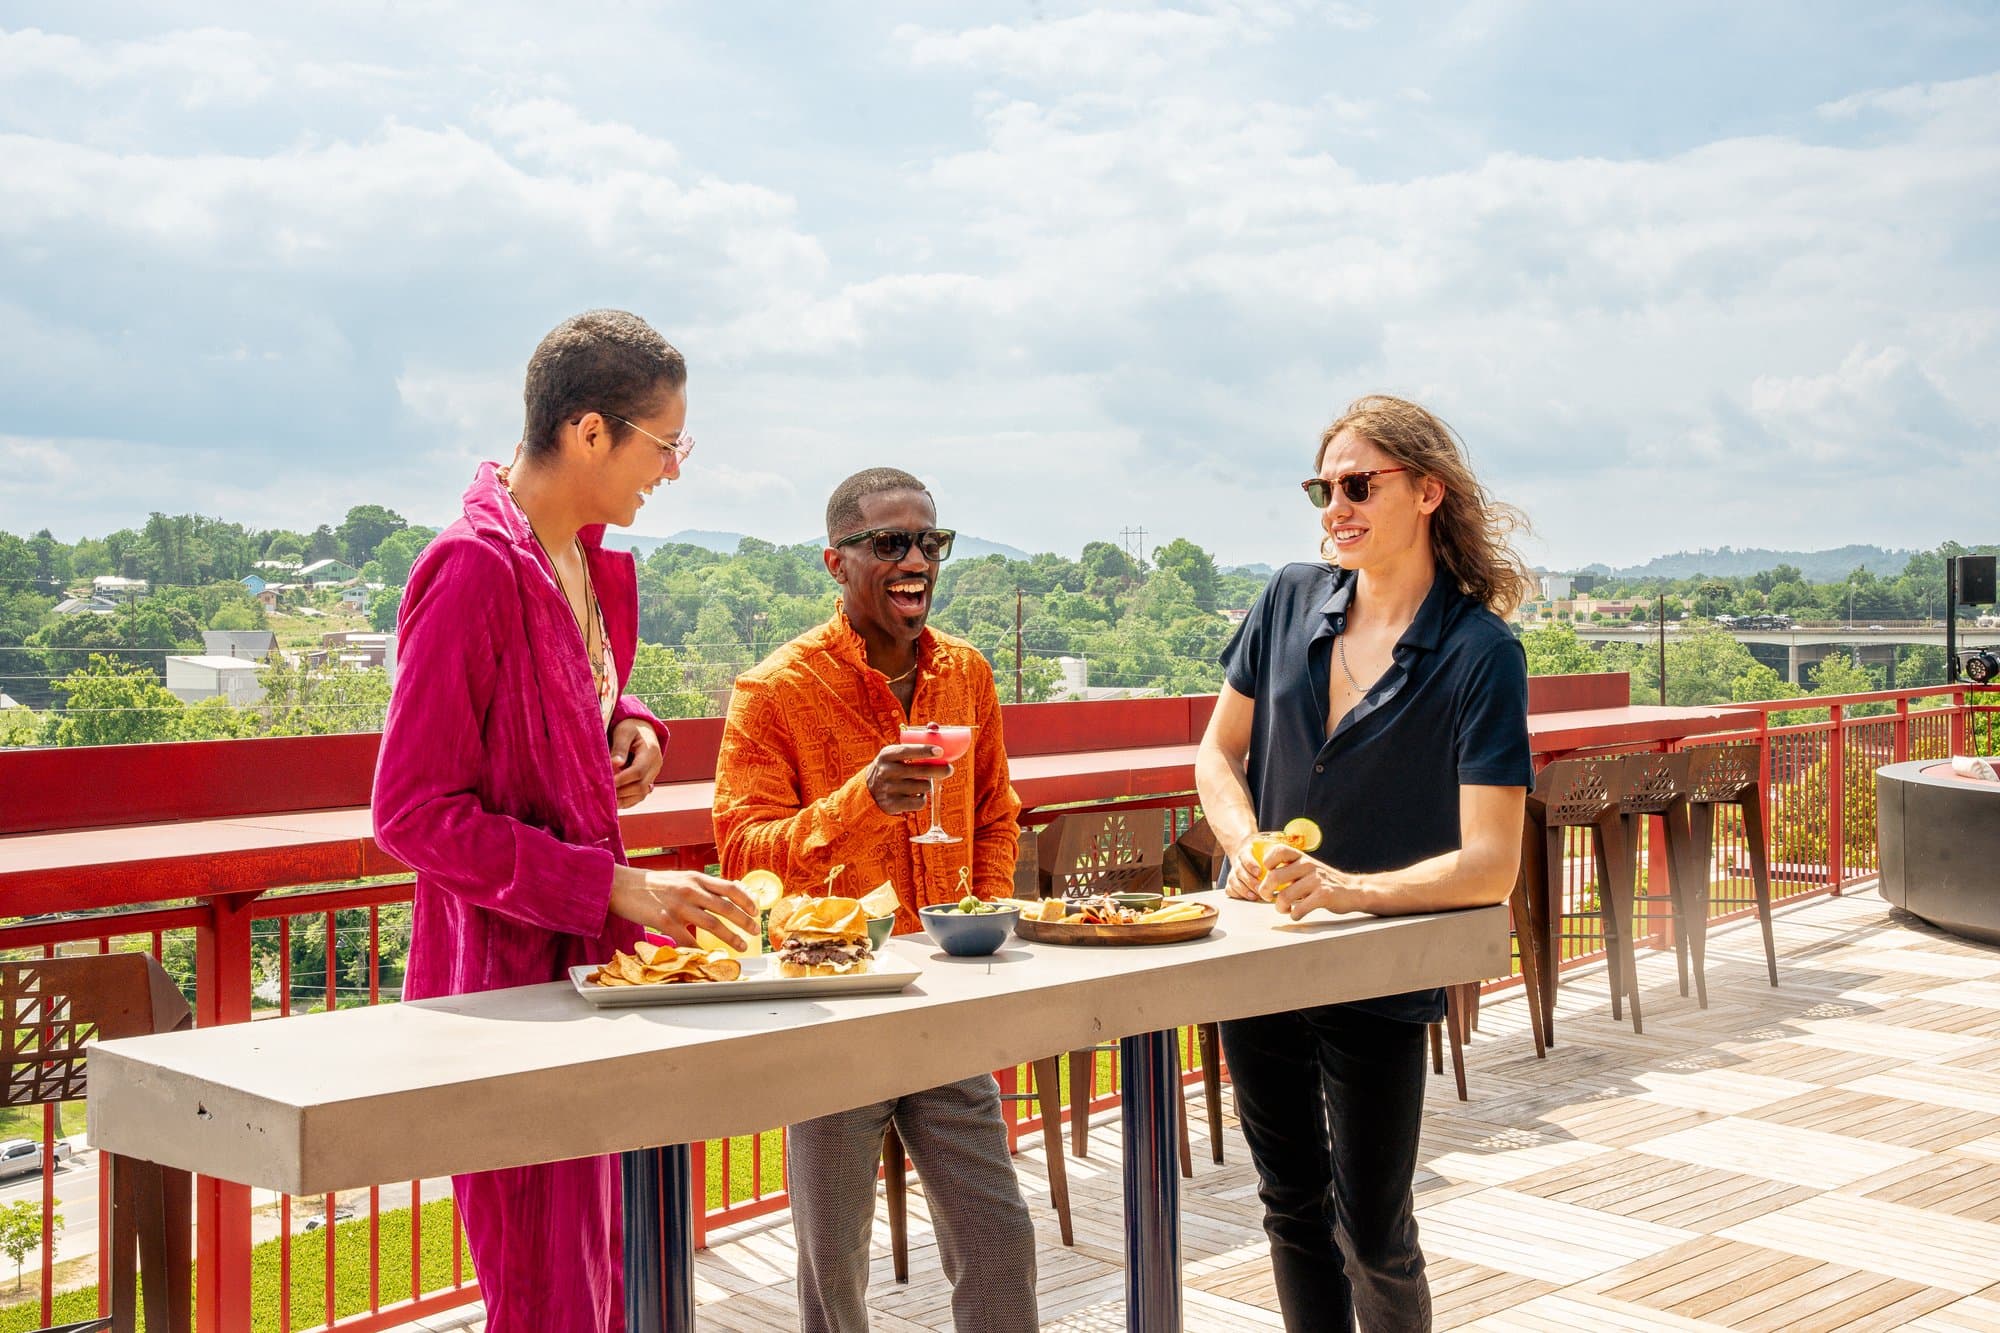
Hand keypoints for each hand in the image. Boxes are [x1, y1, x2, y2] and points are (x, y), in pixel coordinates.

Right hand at [609, 867, 757, 949]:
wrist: (622, 885)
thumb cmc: (652, 884)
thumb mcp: (680, 878)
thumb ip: (699, 888)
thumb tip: (720, 900)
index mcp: (696, 878)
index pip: (730, 887)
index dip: (746, 900)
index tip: (756, 911)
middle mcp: (690, 890)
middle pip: (726, 907)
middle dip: (744, 921)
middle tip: (754, 932)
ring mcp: (678, 905)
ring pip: (712, 924)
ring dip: (730, 937)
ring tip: (741, 946)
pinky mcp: (664, 920)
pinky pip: (687, 939)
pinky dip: (699, 949)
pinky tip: (708, 955)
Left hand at [610, 719, 663, 808]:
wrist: (642, 728)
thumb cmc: (630, 728)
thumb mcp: (623, 732)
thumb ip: (620, 747)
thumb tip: (615, 764)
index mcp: (651, 752)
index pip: (638, 771)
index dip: (621, 779)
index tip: (605, 783)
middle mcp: (656, 765)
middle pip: (641, 786)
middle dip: (621, 792)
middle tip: (602, 793)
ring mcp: (654, 774)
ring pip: (642, 794)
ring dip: (624, 799)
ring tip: (606, 801)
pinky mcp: (649, 780)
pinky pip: (641, 795)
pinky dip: (628, 801)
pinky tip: (614, 802)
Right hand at [865, 743, 952, 815]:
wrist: (870, 791)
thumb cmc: (892, 767)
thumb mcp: (896, 753)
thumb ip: (916, 740)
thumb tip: (935, 726)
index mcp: (887, 755)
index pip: (907, 750)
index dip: (925, 750)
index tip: (940, 751)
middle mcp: (886, 771)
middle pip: (921, 771)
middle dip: (939, 770)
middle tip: (949, 769)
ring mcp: (889, 789)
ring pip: (924, 786)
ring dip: (928, 784)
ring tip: (922, 781)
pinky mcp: (893, 805)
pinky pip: (920, 802)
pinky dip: (922, 798)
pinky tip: (916, 794)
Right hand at [1225, 837, 1279, 900]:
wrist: (1250, 854)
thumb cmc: (1265, 854)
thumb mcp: (1270, 849)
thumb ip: (1278, 855)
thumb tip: (1291, 863)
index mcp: (1247, 851)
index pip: (1245, 856)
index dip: (1250, 864)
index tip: (1259, 872)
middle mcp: (1238, 862)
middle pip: (1239, 870)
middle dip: (1249, 881)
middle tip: (1260, 888)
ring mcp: (1234, 872)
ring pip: (1233, 880)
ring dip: (1244, 889)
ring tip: (1255, 896)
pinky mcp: (1232, 882)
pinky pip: (1229, 889)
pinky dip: (1237, 894)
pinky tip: (1248, 898)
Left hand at [1261, 852, 1363, 919]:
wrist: (1353, 890)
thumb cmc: (1324, 882)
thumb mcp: (1307, 870)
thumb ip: (1289, 871)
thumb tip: (1264, 882)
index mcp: (1302, 858)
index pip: (1278, 851)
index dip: (1267, 863)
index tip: (1268, 875)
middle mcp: (1308, 866)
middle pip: (1274, 877)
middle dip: (1265, 891)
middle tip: (1268, 898)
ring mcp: (1316, 880)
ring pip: (1284, 896)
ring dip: (1279, 907)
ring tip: (1284, 909)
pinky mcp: (1323, 896)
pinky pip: (1299, 909)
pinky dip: (1294, 915)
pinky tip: (1296, 914)